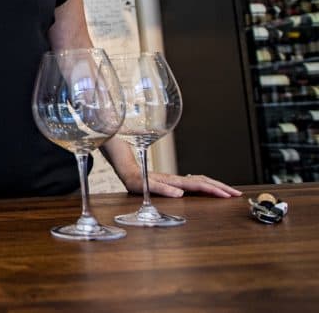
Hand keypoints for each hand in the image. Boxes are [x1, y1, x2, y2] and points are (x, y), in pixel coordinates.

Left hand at [122, 170, 241, 198]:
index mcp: (173, 181)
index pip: (198, 185)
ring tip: (230, 192)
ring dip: (216, 185)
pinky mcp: (176, 182)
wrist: (129, 170)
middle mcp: (178, 179)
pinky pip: (196, 182)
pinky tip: (211, 189)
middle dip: (221, 187)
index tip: (227, 195)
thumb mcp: (144, 186)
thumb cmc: (136, 180)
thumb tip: (179, 194)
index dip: (213, 190)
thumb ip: (161, 189)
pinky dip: (207, 185)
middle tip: (237, 194)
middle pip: (204, 181)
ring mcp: (178, 179)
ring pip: (201, 180)